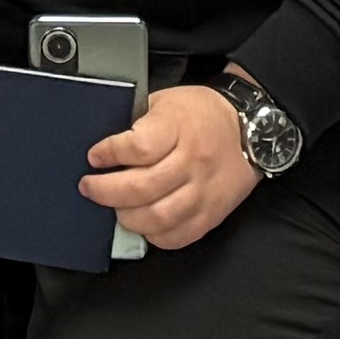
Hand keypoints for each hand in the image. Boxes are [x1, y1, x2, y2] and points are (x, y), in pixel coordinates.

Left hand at [78, 85, 259, 252]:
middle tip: (89, 187)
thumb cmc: (200, 113)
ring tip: (114, 208)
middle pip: (143, 187)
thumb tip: (104, 148)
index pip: (139, 148)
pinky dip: (154, 235)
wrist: (249, 130)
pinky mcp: (212, 214)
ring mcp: (203, 192)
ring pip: (158, 217)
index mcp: (178, 127)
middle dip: (106, 191)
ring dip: (127, 217)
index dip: (110, 154)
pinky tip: (142, 223)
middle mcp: (192, 162)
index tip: (94, 157)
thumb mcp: (165, 102)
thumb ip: (137, 122)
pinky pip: (179, 236)